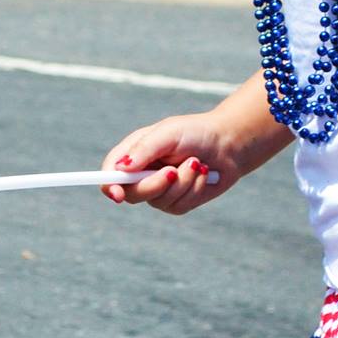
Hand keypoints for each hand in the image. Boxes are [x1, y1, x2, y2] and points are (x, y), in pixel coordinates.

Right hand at [101, 114, 233, 214]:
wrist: (229, 144)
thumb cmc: (196, 132)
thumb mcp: (168, 133)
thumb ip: (144, 149)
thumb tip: (120, 168)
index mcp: (134, 154)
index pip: (110, 173)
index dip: (109, 185)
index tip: (118, 193)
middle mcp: (143, 174)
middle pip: (131, 194)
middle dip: (154, 185)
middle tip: (172, 172)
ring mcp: (160, 190)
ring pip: (158, 201)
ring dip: (181, 182)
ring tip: (195, 162)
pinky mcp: (179, 202)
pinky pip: (178, 205)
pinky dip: (193, 188)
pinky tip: (202, 173)